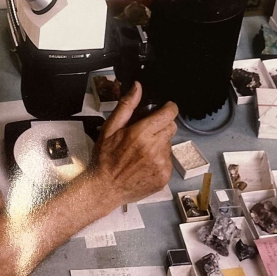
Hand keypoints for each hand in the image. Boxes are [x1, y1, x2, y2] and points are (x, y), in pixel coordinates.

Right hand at [92, 82, 177, 205]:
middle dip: (162, 126)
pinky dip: (159, 160)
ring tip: (142, 151)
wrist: (105, 188)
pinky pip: (168, 161)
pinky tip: (144, 164)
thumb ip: (126, 106)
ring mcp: (161, 164)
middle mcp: (155, 149)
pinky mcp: (164, 177)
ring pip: (169, 144)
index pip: (169, 114)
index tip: (164, 109)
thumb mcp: (110, 128)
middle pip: (172, 127)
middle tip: (145, 133)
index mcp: (141, 134)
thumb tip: (137, 87)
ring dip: (160, 144)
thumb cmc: (105, 158)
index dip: (168, 109)